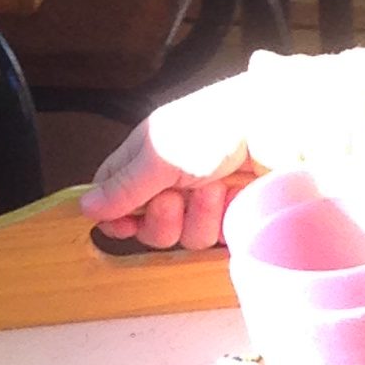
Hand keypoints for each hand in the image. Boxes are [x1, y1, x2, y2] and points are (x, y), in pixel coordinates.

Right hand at [79, 76, 258, 249]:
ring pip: (181, 237)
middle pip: (147, 226)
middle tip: (175, 196)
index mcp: (146, 155)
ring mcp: (202, 199)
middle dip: (160, 218)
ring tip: (214, 186)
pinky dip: (221, 219)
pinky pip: (213, 238)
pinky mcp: (232, 215)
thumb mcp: (159, 154)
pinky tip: (233, 196)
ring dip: (195, 216)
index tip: (122, 225)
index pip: (114, 193)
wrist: (278, 127)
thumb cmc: (215, 125)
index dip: (114, 214)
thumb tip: (85, 208)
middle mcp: (171, 179)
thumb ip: (123, 186)